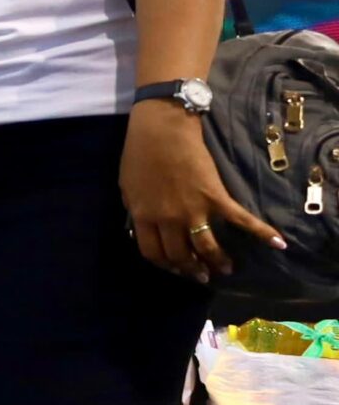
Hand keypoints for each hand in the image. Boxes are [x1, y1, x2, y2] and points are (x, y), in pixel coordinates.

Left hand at [120, 103, 281, 281]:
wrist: (162, 129)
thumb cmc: (139, 155)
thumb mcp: (127, 188)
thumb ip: (136, 211)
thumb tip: (140, 228)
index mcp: (144, 217)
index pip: (153, 254)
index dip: (165, 265)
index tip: (175, 268)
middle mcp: (168, 220)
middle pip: (181, 255)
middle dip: (192, 269)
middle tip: (203, 274)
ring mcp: (193, 210)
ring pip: (207, 246)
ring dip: (218, 261)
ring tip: (226, 268)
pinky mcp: (216, 197)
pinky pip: (240, 220)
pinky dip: (260, 232)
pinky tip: (277, 243)